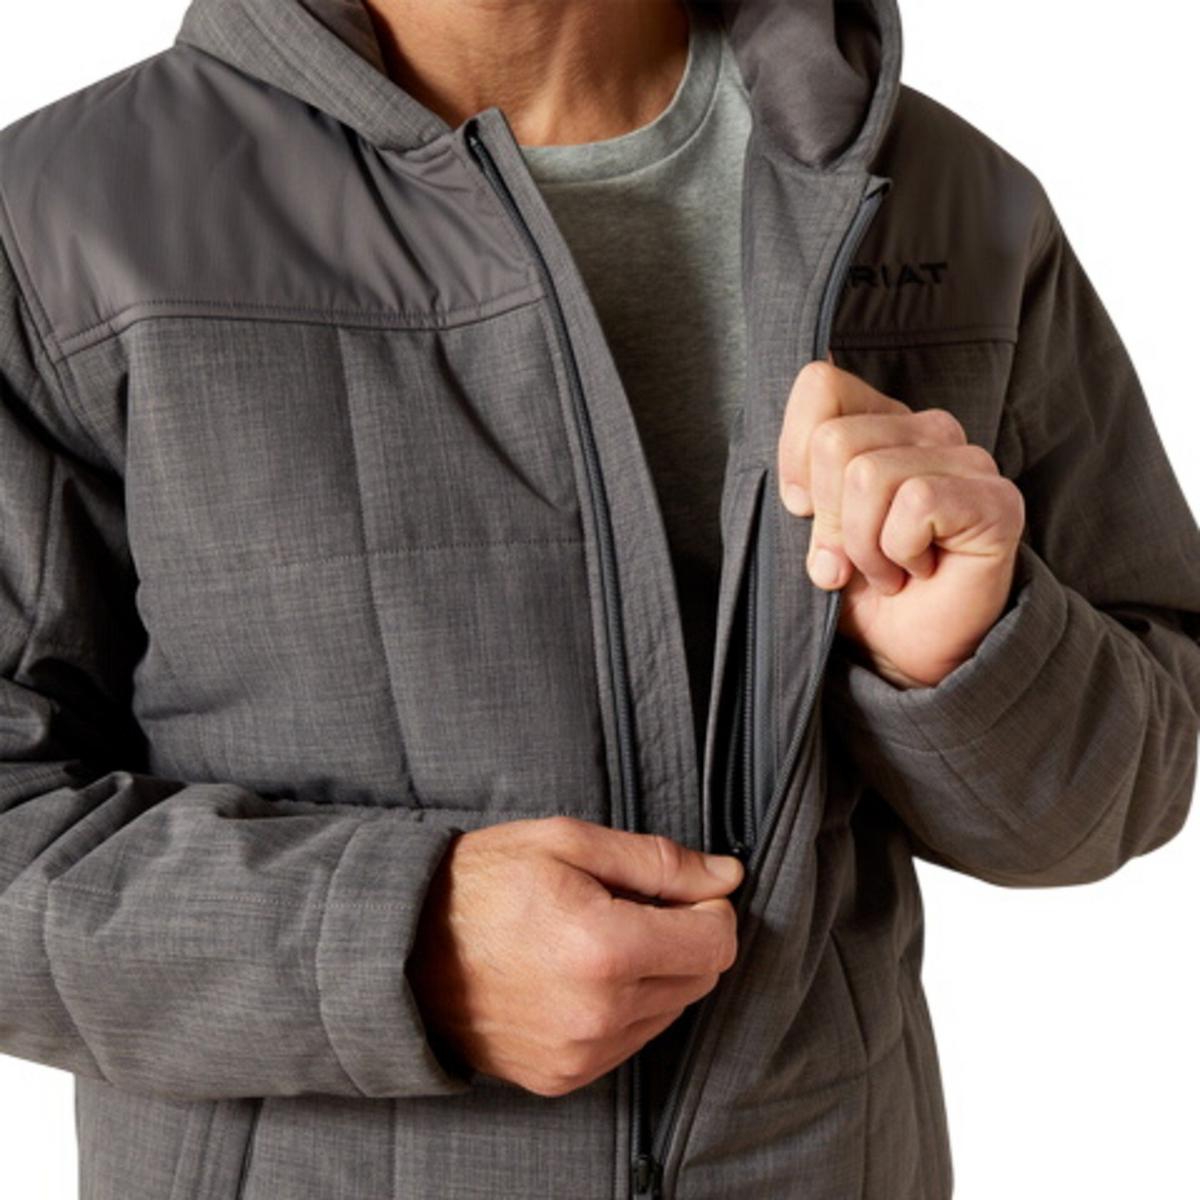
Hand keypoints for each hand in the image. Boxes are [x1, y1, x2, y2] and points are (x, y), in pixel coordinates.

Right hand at [406, 815, 743, 1097]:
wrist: (402, 948)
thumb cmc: (482, 881)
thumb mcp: (568, 841)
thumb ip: (658, 861)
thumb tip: (727, 876)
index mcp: (604, 948)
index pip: (716, 942)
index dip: (708, 906)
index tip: (677, 889)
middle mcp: (599, 1014)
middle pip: (701, 978)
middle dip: (683, 936)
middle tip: (630, 904)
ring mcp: (580, 1054)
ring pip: (670, 1010)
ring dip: (655, 971)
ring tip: (595, 936)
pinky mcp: (563, 1077)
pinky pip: (631, 1039)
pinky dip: (624, 1005)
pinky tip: (578, 973)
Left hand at [776, 356, 1024, 688]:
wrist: (907, 653)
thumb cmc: (859, 589)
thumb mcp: (808, 532)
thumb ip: (799, 489)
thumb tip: (795, 490)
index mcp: (880, 425)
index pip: (820, 386)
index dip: (794, 455)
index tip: (802, 509)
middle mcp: (928, 430)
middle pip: (834, 441)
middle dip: (827, 519)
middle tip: (852, 560)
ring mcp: (968, 461)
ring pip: (868, 475)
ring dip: (863, 545)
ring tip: (887, 569)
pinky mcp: (996, 500)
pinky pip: (915, 504)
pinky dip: (899, 552)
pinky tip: (917, 572)